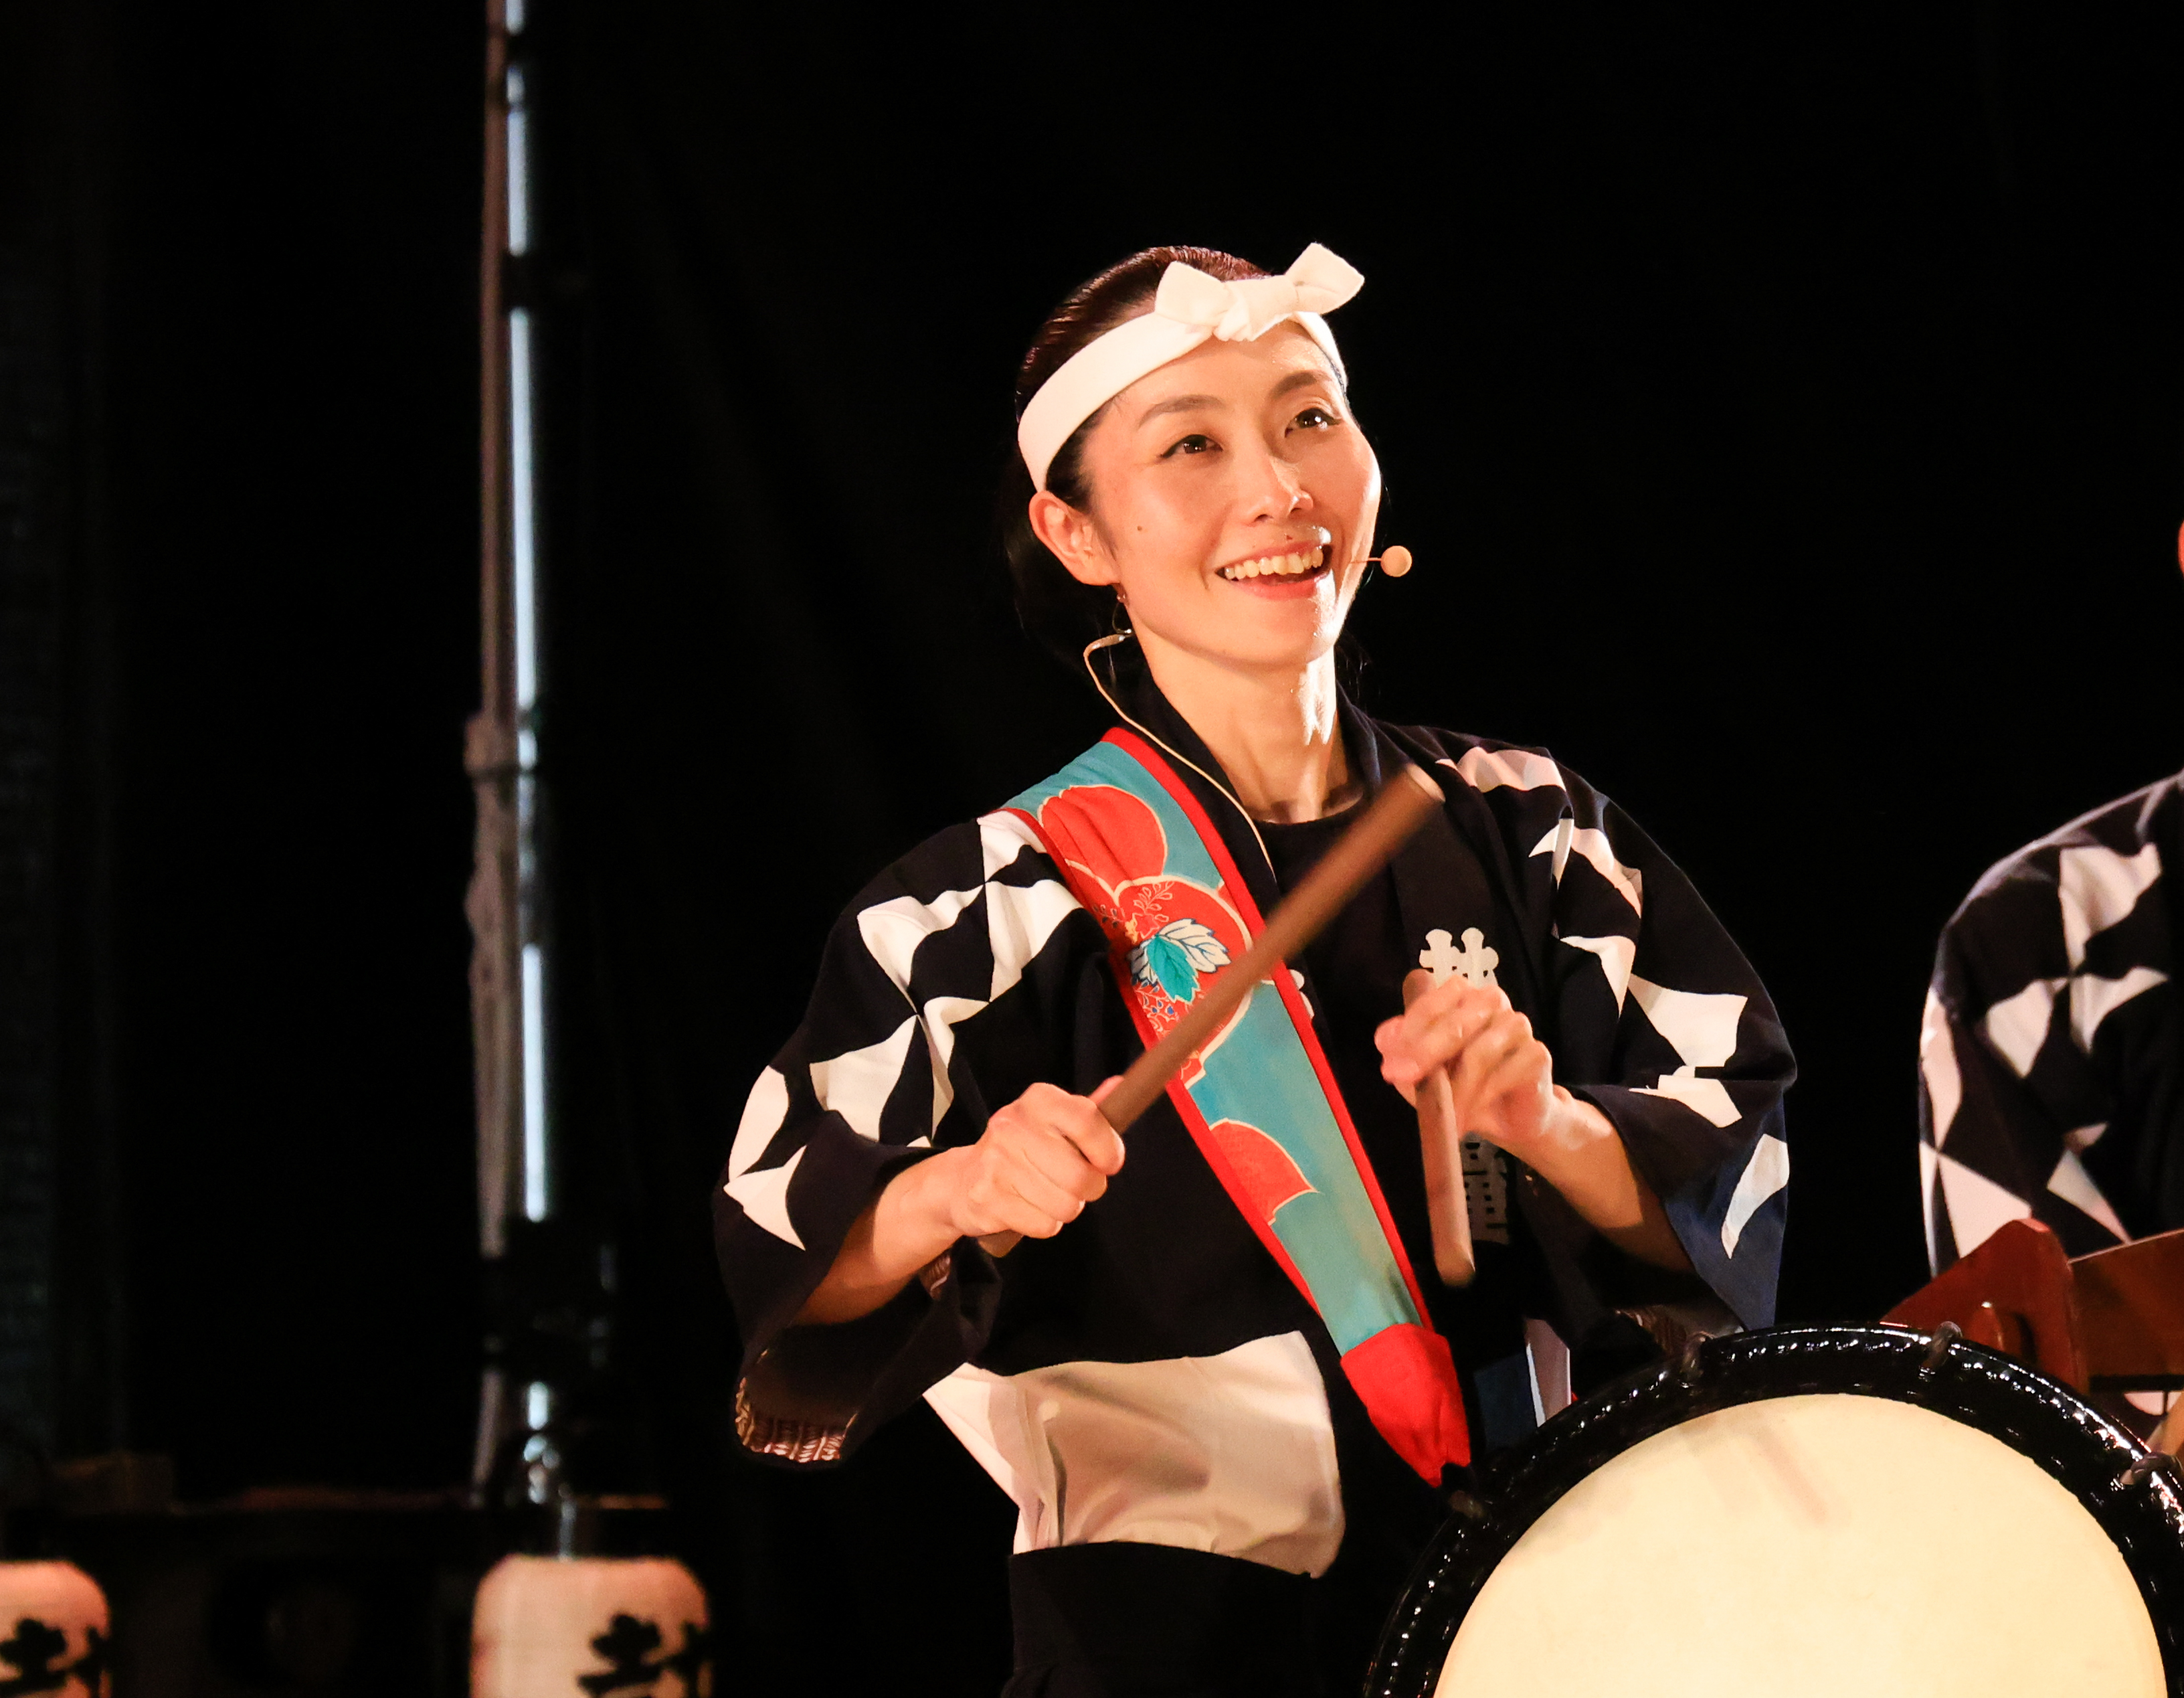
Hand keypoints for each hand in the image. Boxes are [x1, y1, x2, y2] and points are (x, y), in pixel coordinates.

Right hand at [935, 1078, 1125, 1241]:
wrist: (963, 1179)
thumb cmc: (1021, 1151)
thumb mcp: (1053, 1122)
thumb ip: (1088, 1111)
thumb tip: (1119, 1086)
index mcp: (1038, 1101)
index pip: (1087, 1121)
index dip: (1108, 1150)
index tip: (1109, 1163)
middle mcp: (1014, 1125)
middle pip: (1081, 1176)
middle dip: (1088, 1189)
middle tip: (1076, 1184)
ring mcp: (997, 1162)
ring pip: (1066, 1205)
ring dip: (1065, 1208)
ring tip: (1048, 1194)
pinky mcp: (987, 1197)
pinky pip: (1044, 1225)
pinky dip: (1044, 1223)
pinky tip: (1029, 1207)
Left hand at [1375, 973, 1579, 1162]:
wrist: (1506, 1115)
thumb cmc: (1460, 1083)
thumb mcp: (1420, 1070)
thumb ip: (1400, 1049)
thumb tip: (1385, 1038)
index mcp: (1459, 995)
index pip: (1430, 1003)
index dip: (1408, 1034)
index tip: (1391, 1068)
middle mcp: (1490, 1001)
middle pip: (1455, 1023)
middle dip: (1426, 1054)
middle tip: (1406, 1081)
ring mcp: (1516, 1024)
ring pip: (1479, 1053)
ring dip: (1456, 1090)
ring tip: (1444, 1117)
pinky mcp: (1537, 1053)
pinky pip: (1506, 1073)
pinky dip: (1482, 1098)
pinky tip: (1469, 1118)